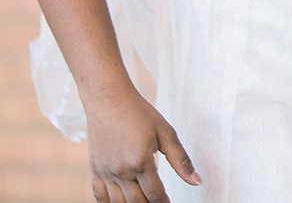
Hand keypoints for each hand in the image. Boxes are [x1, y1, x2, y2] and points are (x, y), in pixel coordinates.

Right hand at [84, 84, 200, 202]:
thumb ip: (181, 159)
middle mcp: (121, 170)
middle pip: (137, 202)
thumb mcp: (165, 132)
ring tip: (143, 202)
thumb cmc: (138, 112)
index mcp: (140, 161)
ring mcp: (105, 171)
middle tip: (158, 202)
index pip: (155, 195)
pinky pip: (99, 196)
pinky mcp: (95, 169)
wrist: (109, 98)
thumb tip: (196, 180)